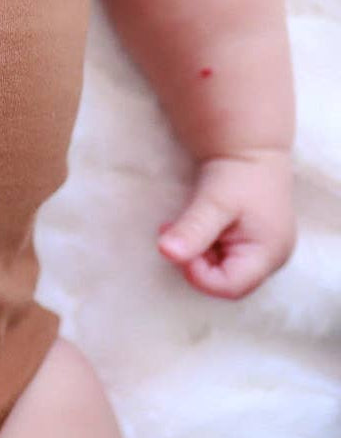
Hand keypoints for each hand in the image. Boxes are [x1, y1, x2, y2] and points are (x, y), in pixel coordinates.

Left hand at [157, 149, 294, 298]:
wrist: (249, 150)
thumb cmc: (237, 175)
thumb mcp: (213, 202)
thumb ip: (193, 230)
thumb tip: (166, 254)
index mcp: (268, 254)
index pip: (229, 287)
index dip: (198, 274)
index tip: (179, 245)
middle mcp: (271, 259)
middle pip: (224, 281)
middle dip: (194, 262)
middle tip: (174, 232)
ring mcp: (262, 253)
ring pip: (219, 270)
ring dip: (195, 252)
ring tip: (181, 224)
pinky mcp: (250, 245)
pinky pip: (221, 258)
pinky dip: (201, 246)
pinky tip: (192, 226)